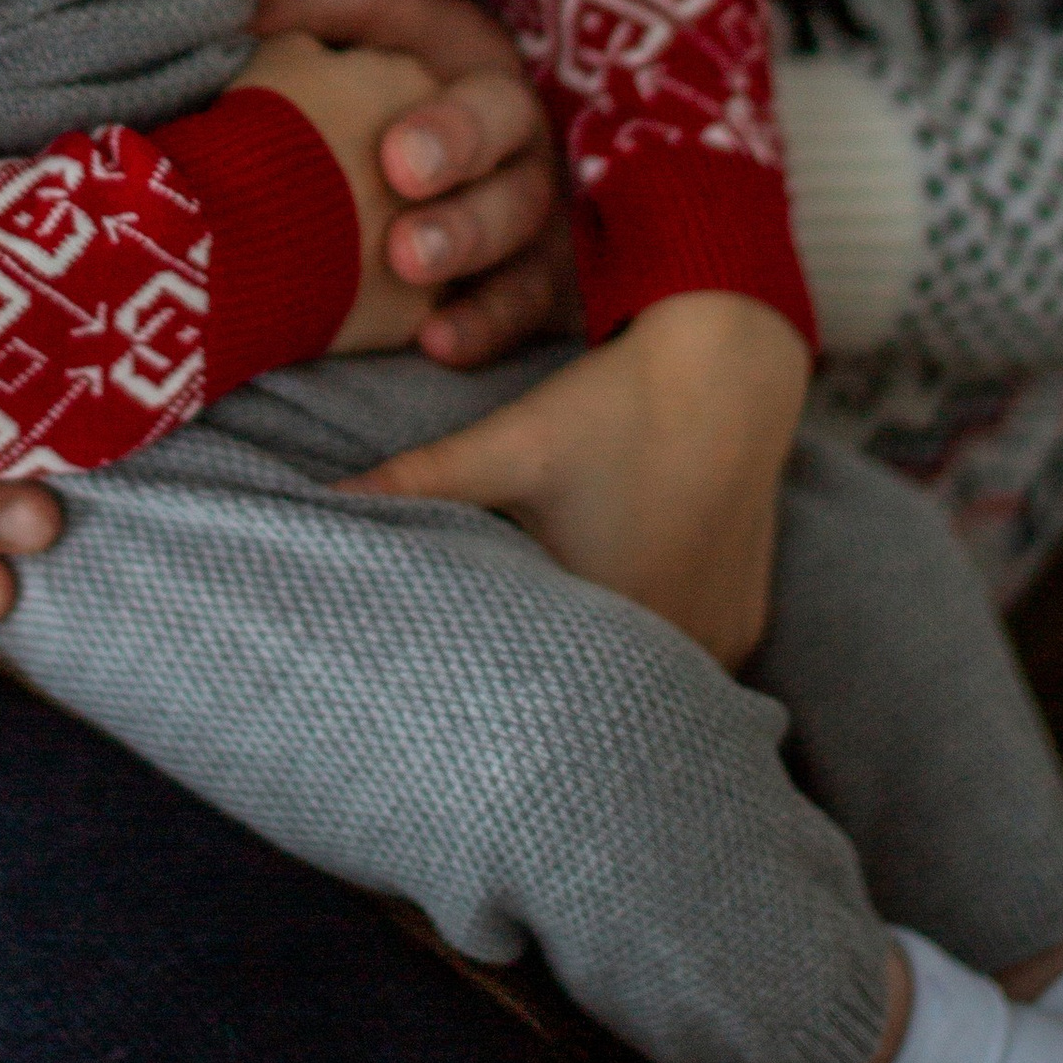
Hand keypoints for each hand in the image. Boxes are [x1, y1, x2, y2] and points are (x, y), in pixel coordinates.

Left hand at [250, 0, 572, 365]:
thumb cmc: (333, 126)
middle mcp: (501, 124)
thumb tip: (261, 4)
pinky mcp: (524, 283)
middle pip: (501, 121)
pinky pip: (520, 309)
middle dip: (456, 139)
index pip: (433, 31)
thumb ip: (303, 9)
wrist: (346, 227)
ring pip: (521, 217)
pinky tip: (436, 342)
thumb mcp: (318, 50)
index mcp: (449, 51)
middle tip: (399, 170)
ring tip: (408, 262)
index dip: (382, 38)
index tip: (350, 99)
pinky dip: (481, 324)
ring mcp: (521, 206)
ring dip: (467, 236)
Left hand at [344, 291, 809, 668]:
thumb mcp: (510, 444)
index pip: (543, 685)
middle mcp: (678, 647)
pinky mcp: (744, 622)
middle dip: (548, 689)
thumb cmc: (611, 406)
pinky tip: (620, 635)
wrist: (730, 365)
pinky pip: (692, 657)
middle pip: (597, 689)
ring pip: (647, 680)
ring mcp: (721, 641)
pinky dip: (656, 650)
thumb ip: (417, 479)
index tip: (460, 697)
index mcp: (613, 619)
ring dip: (606, 673)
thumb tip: (319, 496)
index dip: (499, 687)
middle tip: (495, 688)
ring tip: (556, 667)